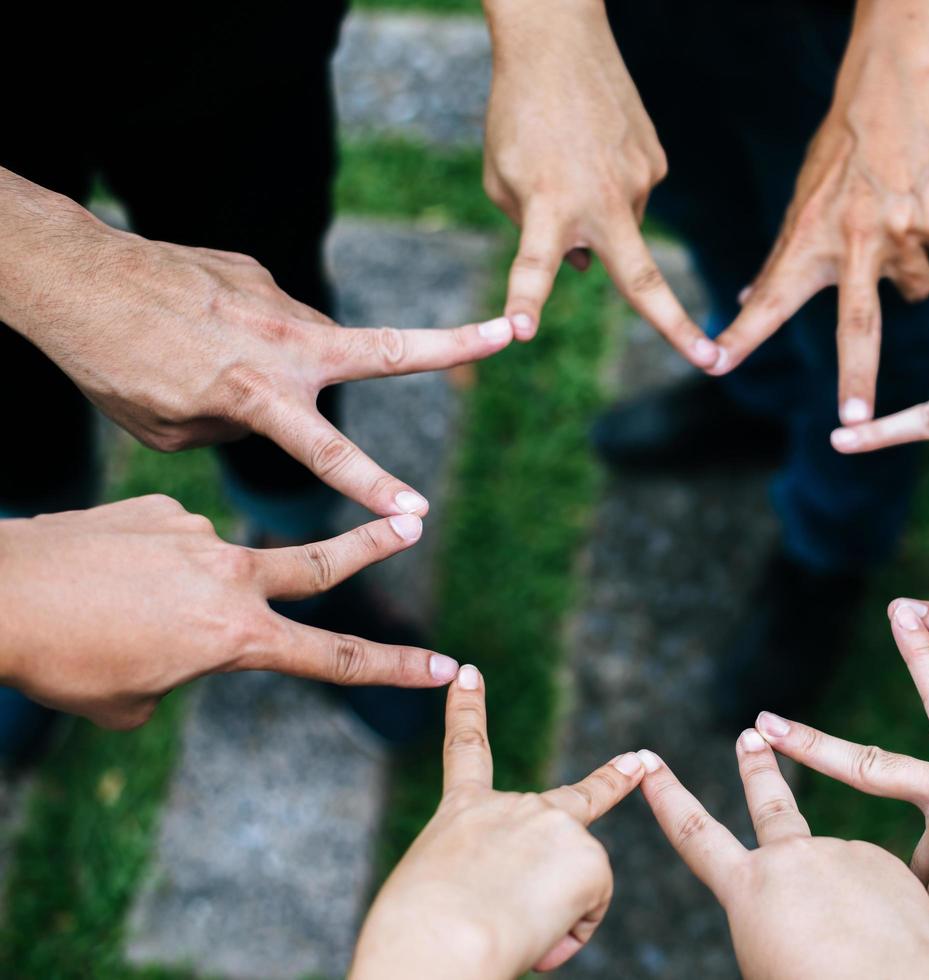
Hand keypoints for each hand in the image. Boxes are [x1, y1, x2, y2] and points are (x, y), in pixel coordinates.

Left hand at [0, 183, 511, 517]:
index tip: (419, 515)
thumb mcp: (169, 427)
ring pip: (309, 346)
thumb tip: (266, 408)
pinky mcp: (258, 274)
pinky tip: (195, 329)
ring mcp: (276, 302)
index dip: (378, 489)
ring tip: (206, 357)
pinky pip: (267, 320)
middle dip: (456, 344)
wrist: (77, 275)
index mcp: (257, 395)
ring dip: (286, 363)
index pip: (330, 453)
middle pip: (389, 349)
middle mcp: (283, 344)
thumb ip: (235, 425)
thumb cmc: (115, 364)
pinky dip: (243, 335)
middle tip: (512, 328)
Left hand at [0, 495, 456, 728]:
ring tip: (111, 608)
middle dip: (372, 545)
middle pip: (320, 562)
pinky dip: (147, 561)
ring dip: (180, 588)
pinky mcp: (159, 506)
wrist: (0, 594)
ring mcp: (197, 532)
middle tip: (412, 522)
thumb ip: (180, 672)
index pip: (334, 657)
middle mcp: (230, 576)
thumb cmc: (62, 662)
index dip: (394, 667)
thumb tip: (181, 643)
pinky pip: (168, 539)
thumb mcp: (131, 700)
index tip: (442, 667)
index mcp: (235, 635)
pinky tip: (103, 573)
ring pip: (212, 564)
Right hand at [353, 665, 644, 978]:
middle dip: (611, 780)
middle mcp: (513, 807)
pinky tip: (539, 938)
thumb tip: (517, 904)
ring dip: (560, 915)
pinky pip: (590, 909)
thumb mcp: (440, 888)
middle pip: (573, 799)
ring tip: (514, 932)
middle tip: (635, 762)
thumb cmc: (417, 935)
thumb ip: (483, 874)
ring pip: (578, 879)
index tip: (470, 675)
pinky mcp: (590, 857)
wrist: (438, 941)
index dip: (468, 709)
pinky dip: (571, 933)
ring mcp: (556, 825)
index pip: (467, 750)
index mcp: (462, 814)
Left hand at [481, 0, 715, 368]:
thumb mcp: (502, 178)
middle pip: (643, 278)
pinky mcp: (655, 162)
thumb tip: (580, 267)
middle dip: (677, 326)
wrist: (557, 41)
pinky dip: (611, 186)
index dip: (526, 299)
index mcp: (550, 202)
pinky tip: (594, 150)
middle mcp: (601, 198)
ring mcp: (638, 180)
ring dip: (598, 217)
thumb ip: (531, 231)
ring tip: (569, 164)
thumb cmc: (518, 114)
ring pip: (623, 226)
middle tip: (711, 361)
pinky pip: (633, 194)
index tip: (519, 332)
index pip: (534, 262)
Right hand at [638, 739, 928, 978]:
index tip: (647, 761)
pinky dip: (870, 908)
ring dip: (835, 897)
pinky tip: (880, 937)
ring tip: (850, 942)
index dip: (666, 796)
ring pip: (830, 873)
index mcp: (748, 887)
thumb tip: (789, 914)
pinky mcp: (879, 860)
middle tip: (751, 734)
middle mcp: (790, 858)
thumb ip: (765, 922)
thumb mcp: (764, 960)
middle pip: (769, 802)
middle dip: (756, 767)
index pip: (694, 833)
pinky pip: (868, 884)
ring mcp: (838, 852)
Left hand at [714, 18, 928, 422]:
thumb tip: (752, 295)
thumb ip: (782, 256)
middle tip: (855, 423)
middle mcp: (853, 244)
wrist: (898, 92)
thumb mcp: (802, 200)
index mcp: (809, 239)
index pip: (769, 298)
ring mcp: (901, 238)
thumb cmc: (843, 149)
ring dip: (906, 275)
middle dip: (856, 381)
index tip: (714, 363)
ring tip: (895, 225)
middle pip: (857, 327)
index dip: (742, 333)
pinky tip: (920, 206)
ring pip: (913, 290)